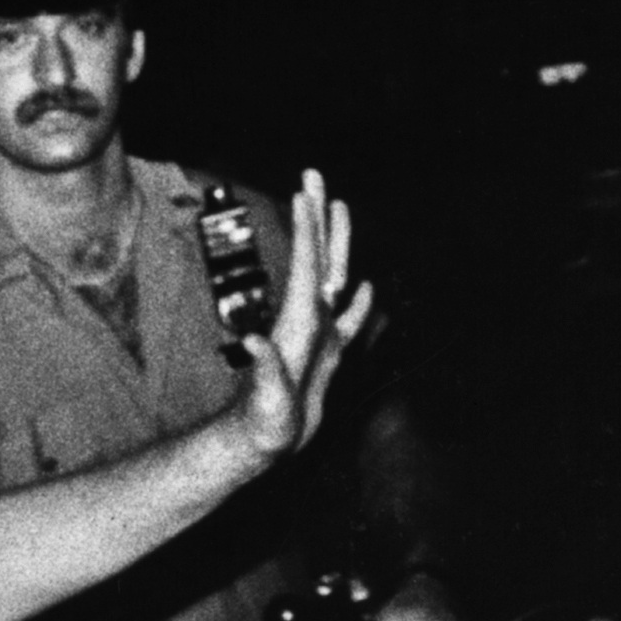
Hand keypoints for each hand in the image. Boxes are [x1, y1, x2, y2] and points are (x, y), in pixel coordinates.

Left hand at [227, 171, 371, 463]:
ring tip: (341, 209)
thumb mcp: (265, 399)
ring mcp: (316, 337)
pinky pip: (348, 323)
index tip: (307, 189)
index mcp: (296, 323)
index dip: (307, 227)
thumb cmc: (260, 426)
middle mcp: (305, 321)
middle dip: (318, 217)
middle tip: (315, 174)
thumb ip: (264, 369)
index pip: (305, 265)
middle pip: (316, 258)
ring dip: (338, 244)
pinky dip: (359, 304)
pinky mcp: (326, 357)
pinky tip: (366, 288)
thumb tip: (255, 340)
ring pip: (333, 279)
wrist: (258, 446)